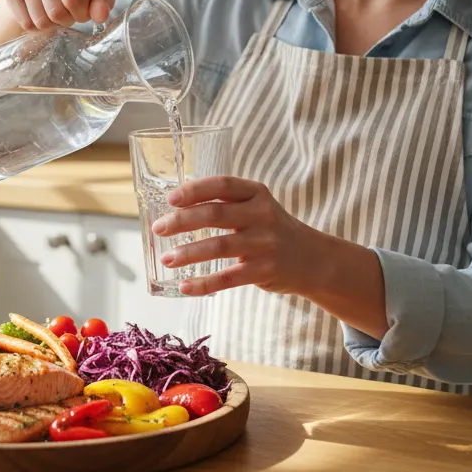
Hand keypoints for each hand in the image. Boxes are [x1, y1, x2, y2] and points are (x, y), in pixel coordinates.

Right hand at [0, 0, 114, 30]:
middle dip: (67, 20)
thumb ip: (103, 1)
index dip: (82, 14)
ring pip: (40, 20)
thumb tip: (100, 15)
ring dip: (52, 24)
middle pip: (56, 11)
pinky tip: (42, 13)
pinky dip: (36, 26)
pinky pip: (25, 22)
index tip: (84, 11)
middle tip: (69, 13)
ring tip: (56, 11)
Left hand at [152, 177, 327, 296]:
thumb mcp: (257, 207)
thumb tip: (175, 207)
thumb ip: (226, 204)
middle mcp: (263, 215)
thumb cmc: (271, 230)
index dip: (195, 190)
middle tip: (159, 228)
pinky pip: (228, 278)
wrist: (313, 259)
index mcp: (257, 193)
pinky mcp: (265, 270)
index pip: (222, 185)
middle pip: (215, 215)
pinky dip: (204, 284)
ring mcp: (265, 243)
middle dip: (181, 221)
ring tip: (167, 258)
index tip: (171, 199)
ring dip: (188, 253)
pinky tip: (185, 286)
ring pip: (218, 246)